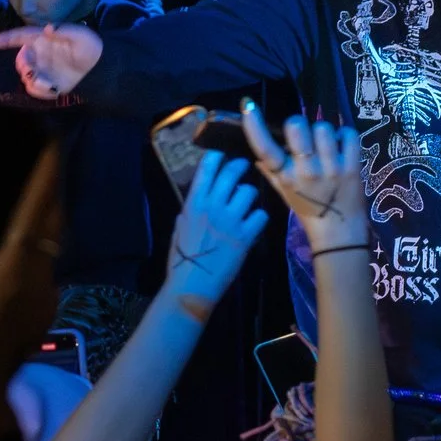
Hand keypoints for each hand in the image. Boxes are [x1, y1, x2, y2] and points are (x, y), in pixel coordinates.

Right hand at [0, 24, 102, 99]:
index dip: (7, 39)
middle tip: (30, 69)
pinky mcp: (48, 83)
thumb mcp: (80, 35)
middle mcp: (39, 54)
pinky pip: (35, 89)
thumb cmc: (90, 45)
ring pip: (26, 76)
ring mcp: (43, 70)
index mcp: (43, 39)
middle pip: (21, 60)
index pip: (21, 37)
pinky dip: (40, 91)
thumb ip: (63, 30)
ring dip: (32, 80)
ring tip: (47, 83)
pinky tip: (52, 89)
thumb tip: (47, 28)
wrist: (100, 66)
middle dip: (22, 65)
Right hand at [0, 145, 62, 401]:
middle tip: (40, 158)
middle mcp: (40, 278)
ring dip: (45, 217)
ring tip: (29, 192)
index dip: (45, 169)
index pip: (37, 205)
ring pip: (53, 246)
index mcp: (15, 266)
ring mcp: (46, 299)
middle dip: (50, 187)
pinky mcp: (41, 316)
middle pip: (54, 221)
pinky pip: (46, 267)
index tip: (51, 138)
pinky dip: (37, 244)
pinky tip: (18, 242)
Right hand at [163, 150, 269, 304]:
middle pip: (233, 172)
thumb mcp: (180, 226)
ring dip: (249, 194)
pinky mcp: (246, 235)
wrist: (192, 284)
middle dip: (239, 167)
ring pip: (249, 191)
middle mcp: (213, 205)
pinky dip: (259, 218)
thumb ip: (192, 207)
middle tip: (242, 169)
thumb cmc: (181, 258)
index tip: (222, 156)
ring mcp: (231, 219)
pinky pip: (261, 215)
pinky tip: (253, 223)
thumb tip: (202, 195)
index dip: (217, 157)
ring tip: (246, 202)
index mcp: (194, 202)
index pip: (208, 167)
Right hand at [241, 101, 367, 249]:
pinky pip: (348, 134)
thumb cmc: (308, 210)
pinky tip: (342, 146)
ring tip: (326, 145)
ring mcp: (331, 168)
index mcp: (286, 176)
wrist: (339, 232)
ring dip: (324, 132)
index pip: (265, 149)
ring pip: (323, 128)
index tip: (247, 106)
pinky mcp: (352, 166)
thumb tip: (256, 155)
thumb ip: (270, 172)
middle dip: (298, 125)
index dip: (254, 126)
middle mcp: (306, 170)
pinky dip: (345, 135)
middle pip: (297, 126)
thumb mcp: (284, 193)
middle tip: (303, 135)